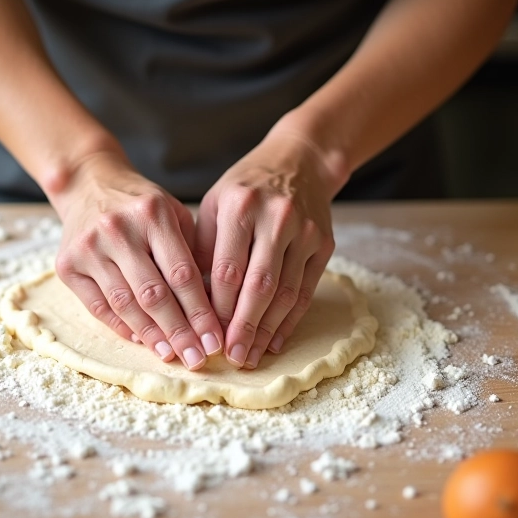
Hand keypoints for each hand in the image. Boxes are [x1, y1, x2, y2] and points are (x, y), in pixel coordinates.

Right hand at [51, 151, 223, 370]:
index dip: (200, 312)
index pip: (182, 273)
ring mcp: (88, 247)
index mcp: (152, 213)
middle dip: (178, 332)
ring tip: (172, 355)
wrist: (88, 183)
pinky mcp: (66, 264)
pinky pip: (98, 306)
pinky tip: (142, 341)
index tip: (214, 340)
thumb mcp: (173, 213)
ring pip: (124, 304)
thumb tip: (214, 308)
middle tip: (196, 359)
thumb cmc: (142, 205)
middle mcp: (117, 229)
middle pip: (153, 294)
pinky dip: (122, 327)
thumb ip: (192, 251)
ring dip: (151, 336)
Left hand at [195, 131, 340, 369]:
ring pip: (286, 292)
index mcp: (241, 205)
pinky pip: (306, 290)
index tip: (207, 334)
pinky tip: (275, 340)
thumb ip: (203, 247)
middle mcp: (276, 217)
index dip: (218, 307)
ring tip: (251, 356)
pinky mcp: (324, 243)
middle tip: (232, 357)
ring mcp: (305, 231)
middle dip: (244, 326)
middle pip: (259, 285)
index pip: (227, 268)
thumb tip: (192, 301)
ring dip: (267, 330)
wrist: (300, 160)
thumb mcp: (214, 204)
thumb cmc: (245, 188)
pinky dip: (290, 319)